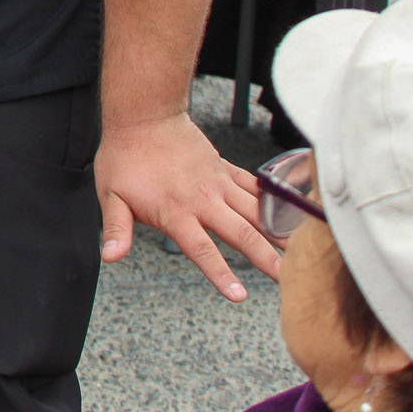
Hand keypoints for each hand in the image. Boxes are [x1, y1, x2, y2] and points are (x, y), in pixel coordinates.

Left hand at [96, 112, 279, 300]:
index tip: (239, 295)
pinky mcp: (224, 167)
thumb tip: (110, 256)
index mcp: (175, 212)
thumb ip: (116, 228)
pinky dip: (273, 199)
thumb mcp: (110, 194)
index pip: (201, 250)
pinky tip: (293, 211)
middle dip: (266, 258)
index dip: (220, 273)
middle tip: (288, 278)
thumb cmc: (124, 156)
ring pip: (255, 211)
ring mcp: (218, 182)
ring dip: (278, 231)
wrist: (143, 115)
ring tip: (302, 250)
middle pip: (241, 233)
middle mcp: (203, 199)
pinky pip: (254, 186)